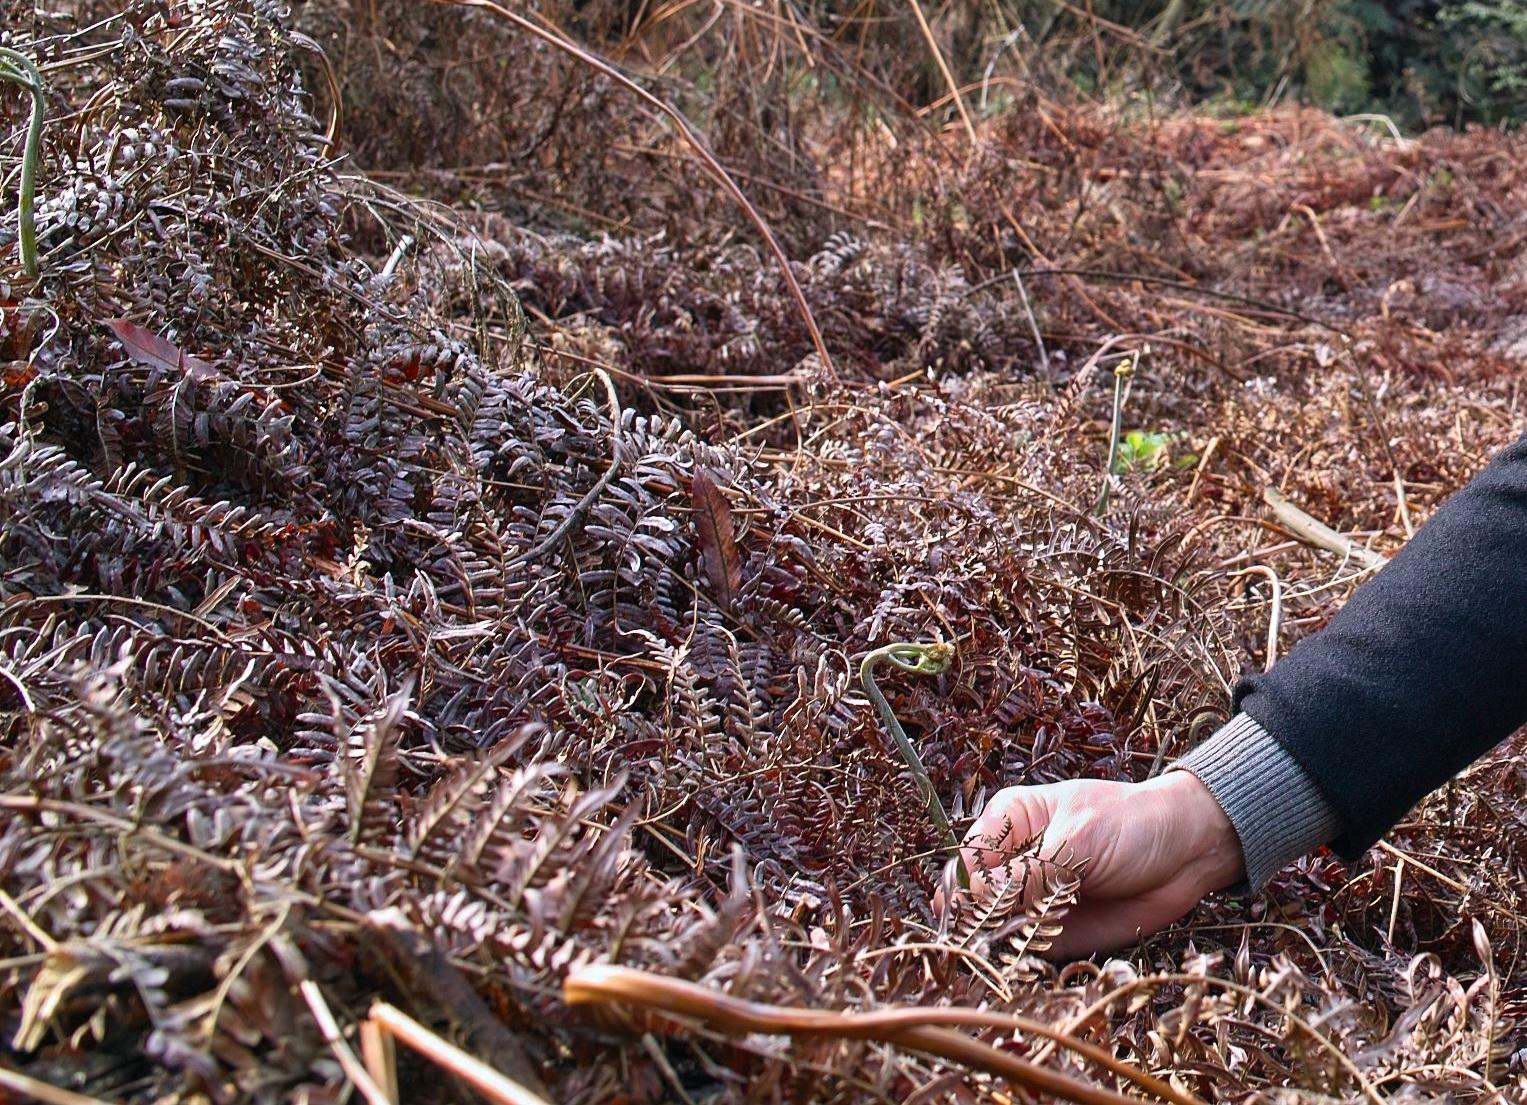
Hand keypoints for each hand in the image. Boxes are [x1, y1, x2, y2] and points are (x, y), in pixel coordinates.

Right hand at [951, 772, 1243, 958]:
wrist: (1186, 852)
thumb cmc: (1131, 825)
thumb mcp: (1079, 838)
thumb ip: (1032, 871)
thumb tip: (984, 900)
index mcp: (1008, 823)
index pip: (966, 860)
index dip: (965, 889)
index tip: (978, 912)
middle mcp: (1012, 862)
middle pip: (973, 899)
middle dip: (980, 922)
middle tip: (1001, 933)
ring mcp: (1031, 900)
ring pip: (994, 929)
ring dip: (1002, 945)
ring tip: (1026, 945)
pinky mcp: (1054, 933)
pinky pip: (1026, 952)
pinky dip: (1026, 961)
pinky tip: (1038, 958)